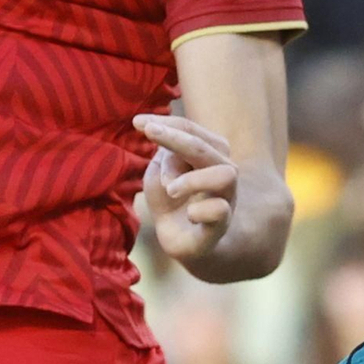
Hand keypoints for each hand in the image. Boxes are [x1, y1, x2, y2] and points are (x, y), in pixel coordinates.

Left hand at [135, 115, 239, 265]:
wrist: (184, 242)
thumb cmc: (172, 202)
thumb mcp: (160, 175)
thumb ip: (164, 158)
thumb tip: (168, 152)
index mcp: (209, 153)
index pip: (190, 130)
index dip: (165, 124)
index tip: (137, 122)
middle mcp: (223, 170)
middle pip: (204, 148)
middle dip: (175, 139)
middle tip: (149, 134)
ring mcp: (226, 197)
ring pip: (224, 174)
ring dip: (191, 179)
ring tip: (170, 190)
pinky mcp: (221, 224)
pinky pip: (220, 210)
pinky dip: (199, 211)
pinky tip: (188, 215)